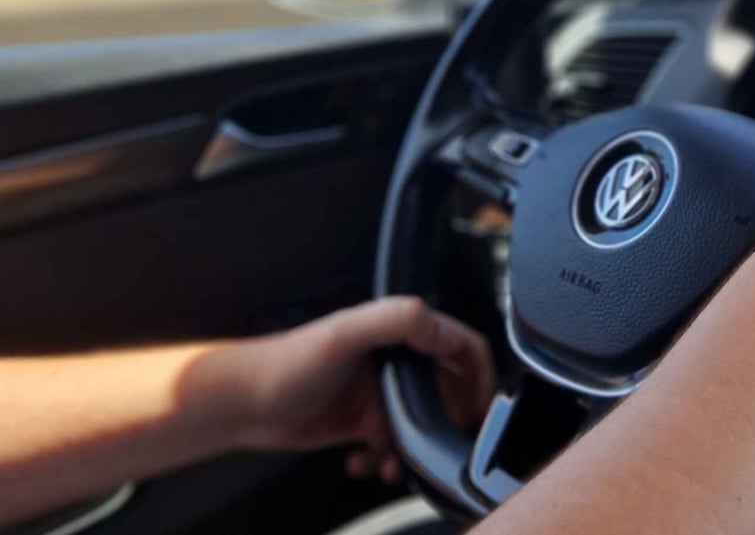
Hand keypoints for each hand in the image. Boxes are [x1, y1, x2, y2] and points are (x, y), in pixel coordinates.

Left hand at [208, 297, 495, 483]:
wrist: (239, 403)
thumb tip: (444, 327)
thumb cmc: (285, 364)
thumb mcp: (344, 334)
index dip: (480, 375)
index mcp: (398, 332)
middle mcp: (394, 360)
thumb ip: (397, 320)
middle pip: (447, 391)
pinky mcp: (362, 420)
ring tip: (393, 464)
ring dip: (414, 449)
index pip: (460, 346)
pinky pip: (393, 445)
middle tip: (437, 445)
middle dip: (446, 423)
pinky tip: (363, 464)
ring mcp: (379, 392)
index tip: (484, 408)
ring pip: (422, 424)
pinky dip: (386, 461)